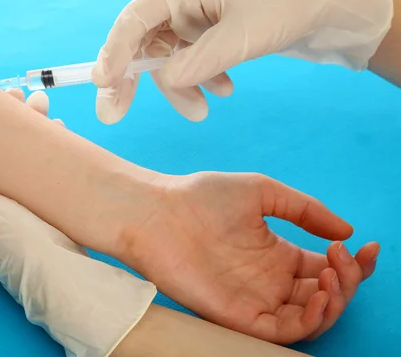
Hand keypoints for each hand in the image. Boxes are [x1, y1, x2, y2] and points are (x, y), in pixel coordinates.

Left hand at [0, 89, 156, 356]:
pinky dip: (53, 144)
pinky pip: (48, 165)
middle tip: (30, 98)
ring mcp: (25, 199)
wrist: (64, 273)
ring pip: (27, 151)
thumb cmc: (17, 240)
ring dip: (35, 126)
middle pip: (2, 143)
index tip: (3, 95)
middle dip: (15, 116)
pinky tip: (61, 131)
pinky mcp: (51, 203)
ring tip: (46, 107)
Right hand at [92, 0, 392, 123]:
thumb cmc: (284, 11)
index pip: (136, 18)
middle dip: (131, 79)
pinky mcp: (204, 35)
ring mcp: (192, 19)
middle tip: (112, 114)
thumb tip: (164, 80)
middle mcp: (182, 1)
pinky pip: (187, 63)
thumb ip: (198, 62)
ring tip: (202, 113)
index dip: (114, 50)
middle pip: (140, 41)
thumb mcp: (240, 40)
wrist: (322, 12)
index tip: (103, 82)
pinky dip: (199, 81)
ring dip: (179, 88)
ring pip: (166, 60)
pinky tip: (223, 91)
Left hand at [121, 172, 377, 343]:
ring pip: (311, 318)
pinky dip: (310, 320)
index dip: (354, 263)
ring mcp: (255, 300)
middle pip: (326, 295)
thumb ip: (305, 209)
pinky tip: (320, 294)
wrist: (158, 211)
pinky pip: (283, 331)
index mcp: (277, 255)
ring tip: (333, 273)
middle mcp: (270, 281)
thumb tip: (346, 232)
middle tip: (343, 256)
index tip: (367, 245)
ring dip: (335, 301)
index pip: (326, 269)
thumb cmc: (202, 197)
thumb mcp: (263, 192)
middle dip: (349, 280)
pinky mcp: (238, 316)